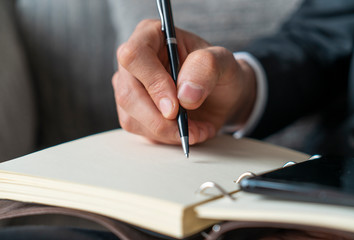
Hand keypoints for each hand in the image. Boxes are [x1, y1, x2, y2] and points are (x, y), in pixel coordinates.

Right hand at [112, 19, 256, 144]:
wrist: (221, 96)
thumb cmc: (219, 73)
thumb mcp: (224, 62)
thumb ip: (207, 68)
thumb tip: (184, 95)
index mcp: (151, 36)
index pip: (135, 56)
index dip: (153, 84)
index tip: (175, 107)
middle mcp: (134, 62)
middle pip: (128, 94)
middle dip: (160, 119)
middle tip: (188, 128)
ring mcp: (130, 88)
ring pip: (131, 117)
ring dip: (166, 132)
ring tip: (197, 129)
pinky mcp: (133, 111)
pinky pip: (139, 131)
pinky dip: (165, 137)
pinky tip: (186, 131)